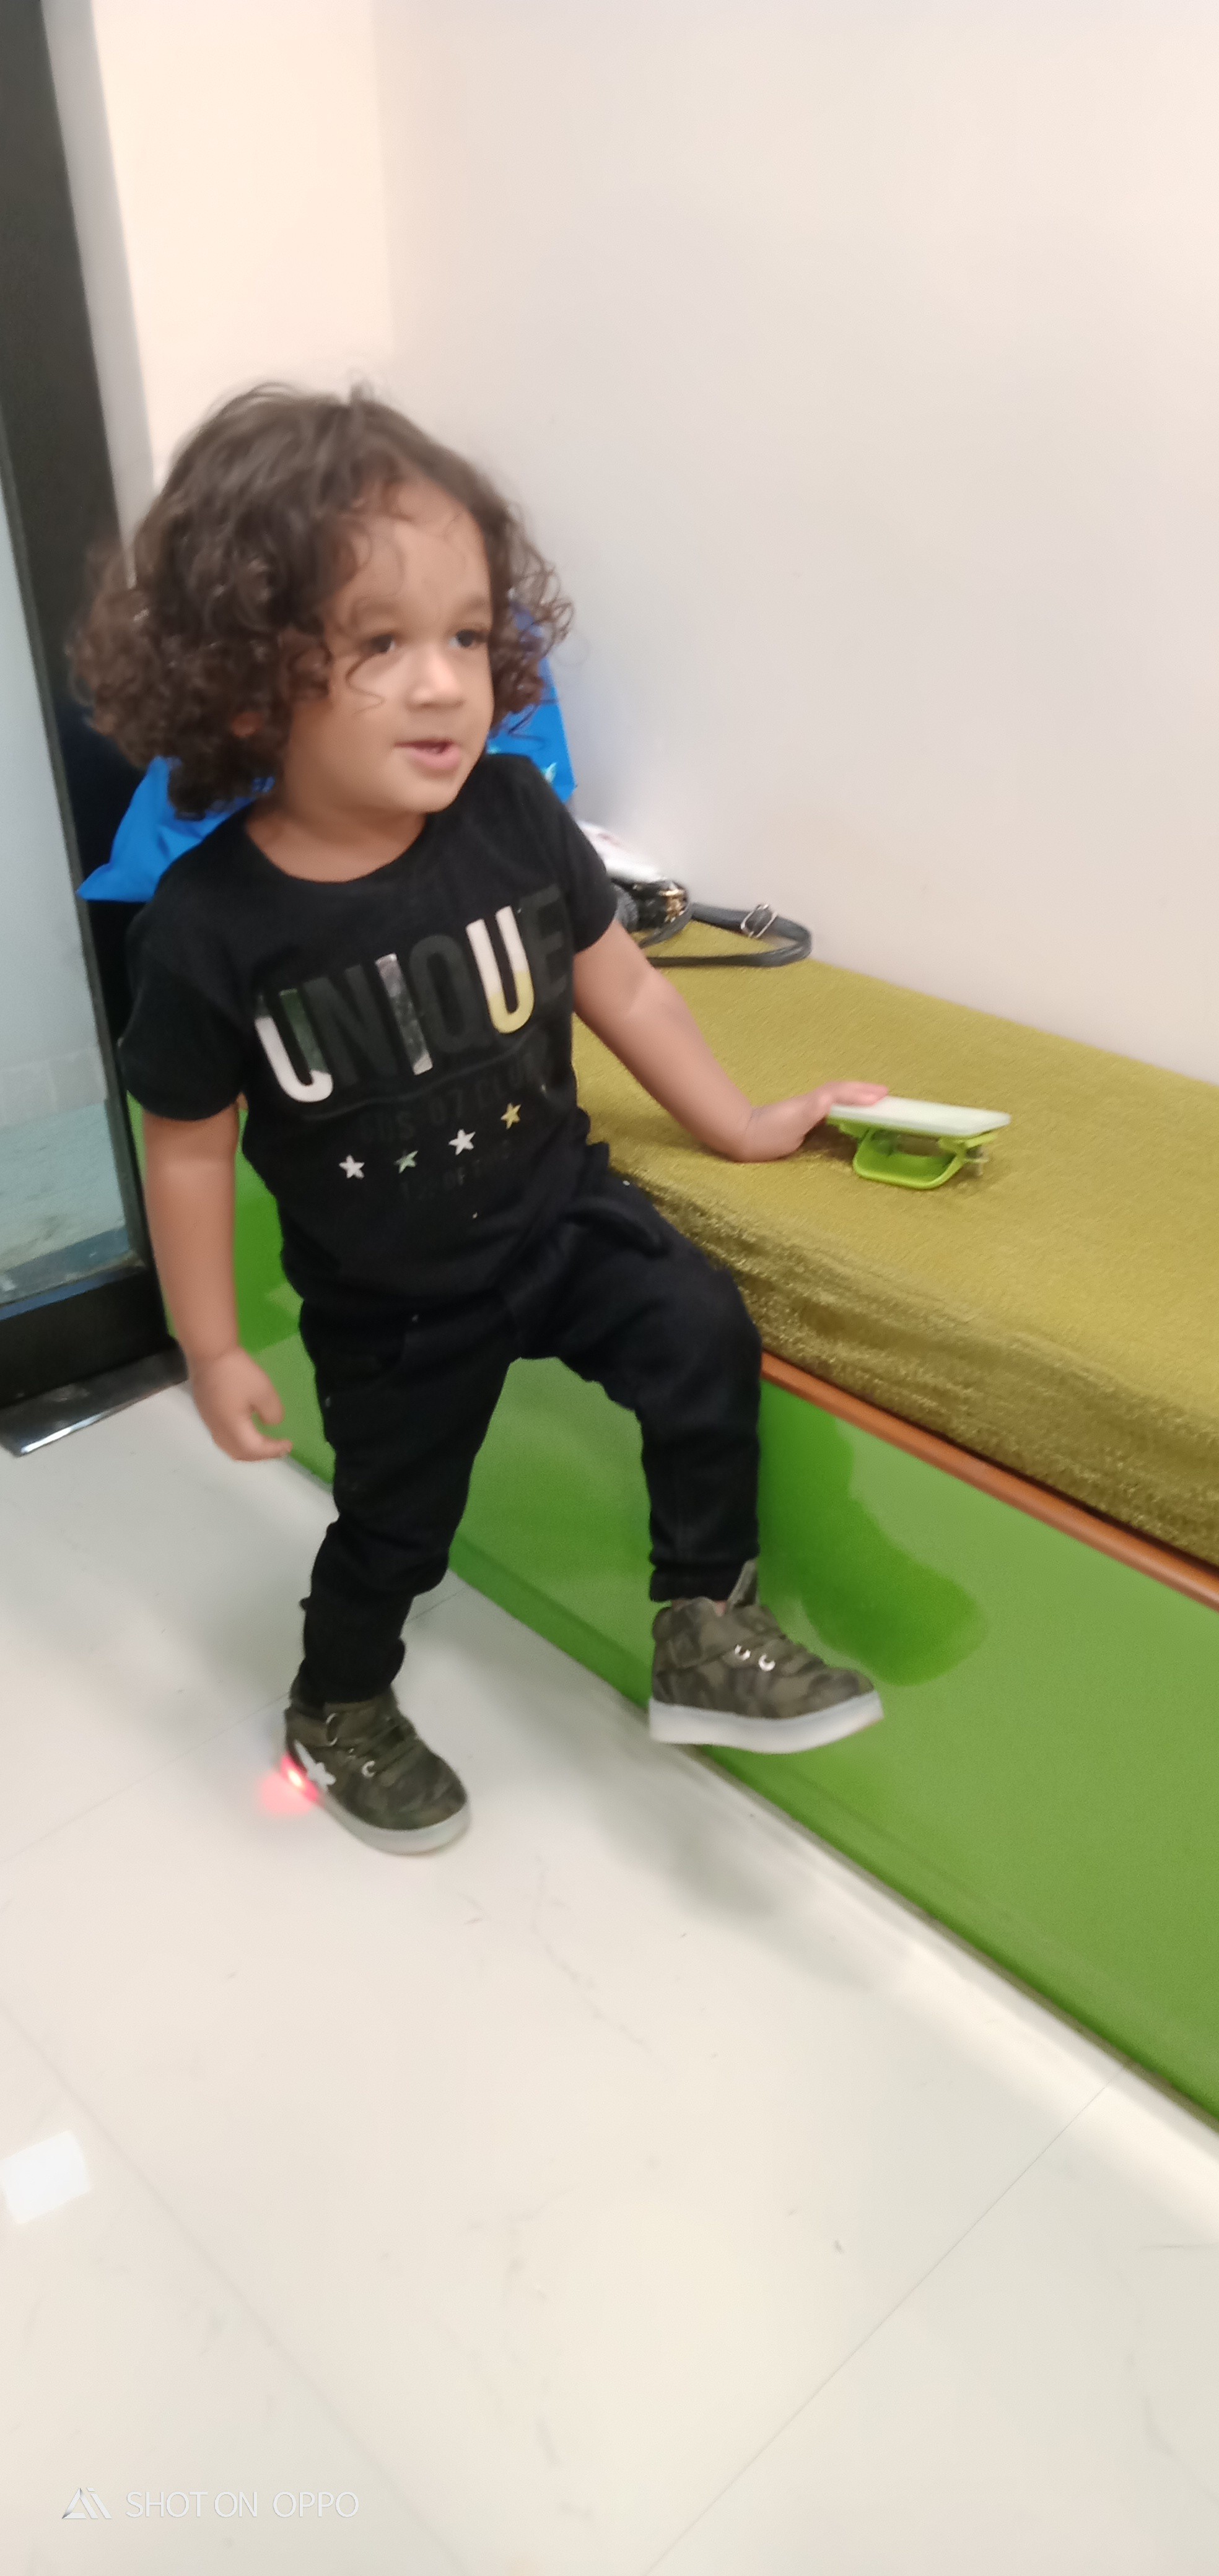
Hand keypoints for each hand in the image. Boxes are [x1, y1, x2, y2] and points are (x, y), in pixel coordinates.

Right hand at [189, 1347, 292, 1461]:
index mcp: (232, 1428)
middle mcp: (218, 1429)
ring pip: (228, 1446)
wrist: (208, 1352)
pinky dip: (238, 1441)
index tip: (288, 1445)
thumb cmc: (237, 1372)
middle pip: (239, 1453)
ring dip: (247, 1450)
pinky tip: (245, 1430)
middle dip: (260, 1455)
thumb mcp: (264, 1391)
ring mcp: (209, 1421)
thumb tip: (270, 1423)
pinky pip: (222, 1436)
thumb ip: (272, 1412)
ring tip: (263, 1443)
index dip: (273, 1450)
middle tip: (277, 1449)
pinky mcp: (205, 1411)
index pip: (255, 1449)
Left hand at [734, 1083, 888, 1162]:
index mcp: (815, 1102)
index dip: (863, 1092)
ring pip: (838, 1100)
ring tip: (875, 1103)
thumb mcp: (794, 1121)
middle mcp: (813, 1104)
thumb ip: (815, 1108)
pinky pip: (832, 1112)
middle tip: (886, 1095)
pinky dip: (845, 1111)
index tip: (885, 1094)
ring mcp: (808, 1112)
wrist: (743, 1137)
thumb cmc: (768, 1133)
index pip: (843, 1092)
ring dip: (857, 1099)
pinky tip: (849, 1120)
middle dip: (865, 1092)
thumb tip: (835, 1098)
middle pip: (843, 1093)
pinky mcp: (803, 1123)